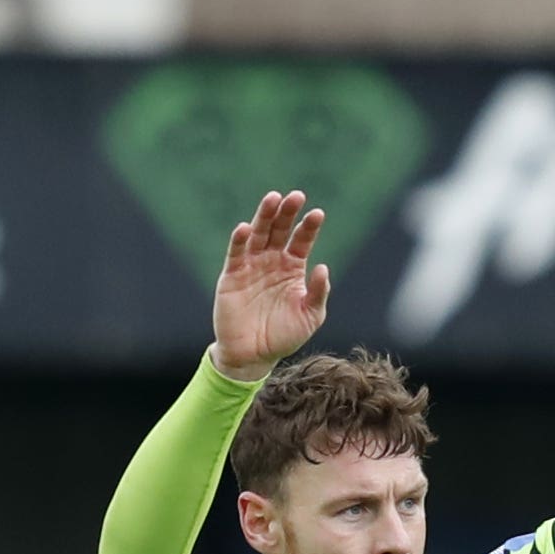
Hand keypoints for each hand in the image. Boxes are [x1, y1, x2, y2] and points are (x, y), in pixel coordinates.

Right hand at [208, 191, 331, 379]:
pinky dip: (239, 240)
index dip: (308, 227)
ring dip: (264, 216)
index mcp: (292, 268)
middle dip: (287, 212)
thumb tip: (323, 267)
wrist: (253, 357)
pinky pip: (236, 254)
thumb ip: (318, 293)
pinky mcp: (232, 275)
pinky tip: (245, 227)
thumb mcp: (310, 317)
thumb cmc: (283, 337)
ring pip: (258, 234)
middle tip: (296, 196)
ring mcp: (251, 266)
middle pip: (280, 230)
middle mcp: (271, 262)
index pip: (301, 240)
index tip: (317, 214)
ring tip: (273, 198)